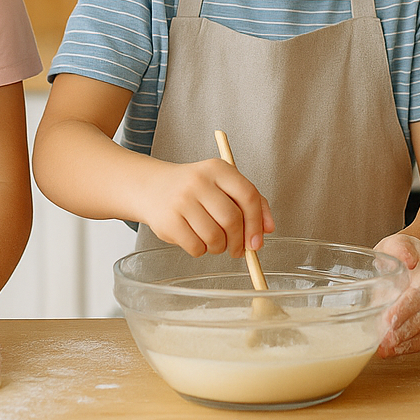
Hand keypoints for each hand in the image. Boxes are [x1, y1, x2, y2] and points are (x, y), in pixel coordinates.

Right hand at [141, 158, 274, 257]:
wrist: (151, 187)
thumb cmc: (194, 189)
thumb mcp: (222, 184)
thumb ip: (251, 202)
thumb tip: (268, 228)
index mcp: (218, 169)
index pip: (248, 195)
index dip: (257, 222)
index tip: (258, 241)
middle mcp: (199, 181)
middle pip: (232, 219)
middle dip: (239, 241)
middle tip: (238, 249)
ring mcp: (181, 200)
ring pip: (214, 237)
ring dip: (219, 247)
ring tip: (215, 242)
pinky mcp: (168, 221)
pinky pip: (196, 247)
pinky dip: (202, 250)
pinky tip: (197, 240)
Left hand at [373, 234, 419, 357]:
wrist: (419, 260)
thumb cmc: (403, 254)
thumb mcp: (397, 243)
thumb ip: (400, 248)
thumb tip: (408, 259)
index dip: (404, 309)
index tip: (387, 320)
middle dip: (403, 330)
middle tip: (383, 341)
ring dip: (406, 342)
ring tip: (385, 349)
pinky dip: (411, 347)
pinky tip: (395, 350)